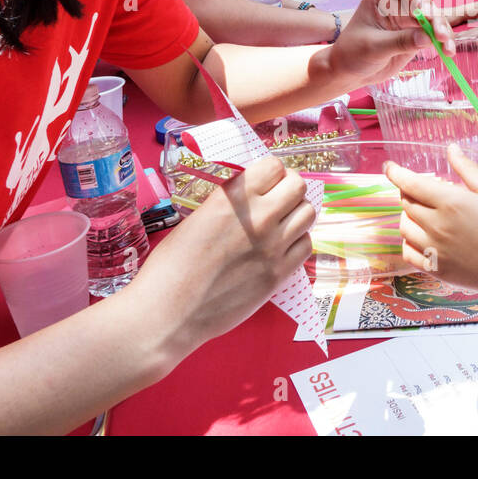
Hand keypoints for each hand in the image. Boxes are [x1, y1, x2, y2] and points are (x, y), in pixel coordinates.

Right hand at [128, 156, 313, 353]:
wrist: (169, 312)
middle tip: (276, 200)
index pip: (275, 166)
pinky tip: (280, 247)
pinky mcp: (279, 274)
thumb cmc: (171, 265)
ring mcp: (274, 247)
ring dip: (296, 214)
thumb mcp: (198, 217)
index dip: (271, 173)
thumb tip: (253, 194)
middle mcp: (260, 217)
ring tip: (279, 223)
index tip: (264, 182)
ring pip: (308, 214)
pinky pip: (305, 246)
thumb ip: (232, 202)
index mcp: (235, 198)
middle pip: (298, 187)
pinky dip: (297, 242)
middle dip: (288, 189)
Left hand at [326, 0, 453, 84]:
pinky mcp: (416, 35)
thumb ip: (400, 41)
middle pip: (426, 2)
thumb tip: (427, 37)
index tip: (425, 12)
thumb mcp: (373, 46)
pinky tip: (448, 52)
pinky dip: (443, 42)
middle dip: (436, 17)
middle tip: (440, 35)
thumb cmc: (352, 53)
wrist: (348, 71)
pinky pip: (434, 35)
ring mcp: (409, 19)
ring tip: (447, 48)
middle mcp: (398, 4)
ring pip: (434, 19)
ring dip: (444, 31)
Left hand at [387, 145, 477, 296]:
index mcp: (451, 202)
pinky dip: (410, 241)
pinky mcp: (437, 270)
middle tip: (427, 190)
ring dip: (409, 215)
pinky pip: (409, 252)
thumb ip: (467, 169)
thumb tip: (451, 149)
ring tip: (426, 211)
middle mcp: (437, 226)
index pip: (410, 184)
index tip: (389, 167)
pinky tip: (423, 236)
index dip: (396, 173)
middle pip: (406, 204)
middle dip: (410, 192)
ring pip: (404, 227)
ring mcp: (435, 250)